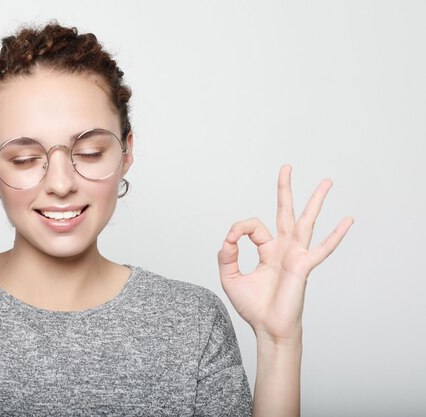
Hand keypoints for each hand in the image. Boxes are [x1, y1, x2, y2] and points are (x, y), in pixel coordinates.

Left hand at [217, 164, 353, 344]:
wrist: (267, 328)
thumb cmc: (253, 306)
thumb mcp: (230, 277)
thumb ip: (226, 255)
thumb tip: (229, 236)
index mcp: (267, 250)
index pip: (253, 226)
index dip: (238, 230)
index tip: (230, 241)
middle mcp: (283, 248)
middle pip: (285, 212)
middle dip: (285, 189)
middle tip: (286, 167)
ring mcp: (296, 255)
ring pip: (307, 222)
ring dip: (315, 201)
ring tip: (327, 181)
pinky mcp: (304, 266)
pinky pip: (322, 248)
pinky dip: (335, 235)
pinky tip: (347, 220)